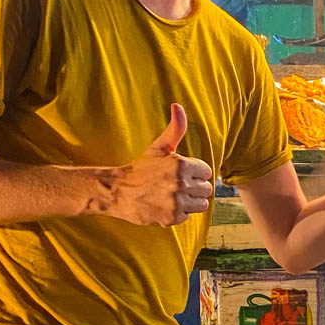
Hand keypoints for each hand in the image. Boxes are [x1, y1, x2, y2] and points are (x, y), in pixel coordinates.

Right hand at [96, 104, 214, 225]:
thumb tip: (178, 106)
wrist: (117, 191)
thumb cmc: (141, 168)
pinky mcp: (171, 218)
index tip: (181, 173)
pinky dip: (179, 213)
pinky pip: (188, 216)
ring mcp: (176, 202)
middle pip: (206, 189)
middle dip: (194, 187)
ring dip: (190, 201)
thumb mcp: (159, 147)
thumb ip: (175, 128)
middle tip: (176, 185)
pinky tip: (166, 205)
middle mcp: (181, 183)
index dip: (195, 172)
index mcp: (181, 164)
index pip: (207, 172)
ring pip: (201, 204)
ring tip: (173, 195)